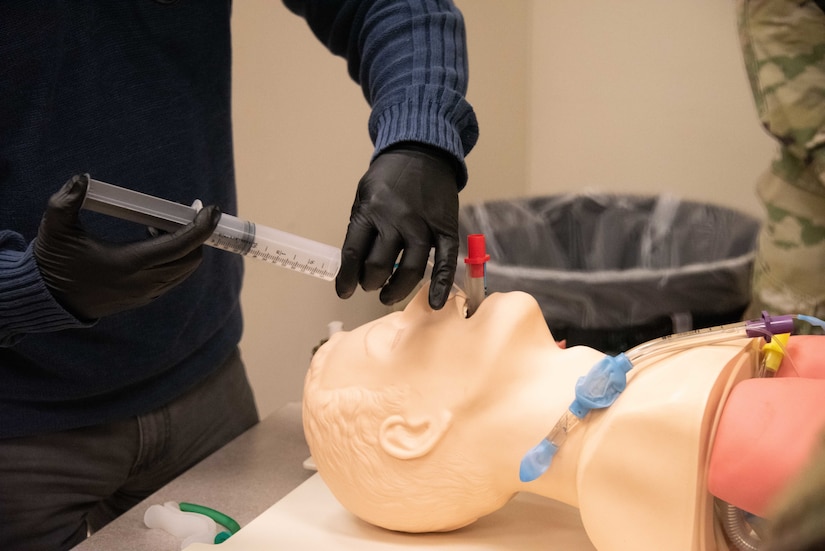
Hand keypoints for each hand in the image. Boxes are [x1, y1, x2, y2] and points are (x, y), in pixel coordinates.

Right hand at [34, 174, 220, 319]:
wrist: (48, 300)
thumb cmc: (53, 263)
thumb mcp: (55, 229)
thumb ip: (66, 201)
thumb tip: (83, 178)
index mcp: (129, 264)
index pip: (180, 246)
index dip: (201, 228)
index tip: (211, 210)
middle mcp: (143, 282)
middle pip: (190, 258)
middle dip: (195, 235)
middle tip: (178, 215)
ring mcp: (146, 294)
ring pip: (184, 270)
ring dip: (184, 247)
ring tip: (157, 227)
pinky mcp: (143, 299)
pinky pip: (173, 278)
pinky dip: (175, 259)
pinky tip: (153, 243)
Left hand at [336, 143, 459, 309]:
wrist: (422, 152)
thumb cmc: (389, 177)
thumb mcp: (363, 195)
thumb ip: (360, 227)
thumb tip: (353, 264)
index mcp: (369, 211)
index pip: (353, 254)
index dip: (346, 279)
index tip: (344, 291)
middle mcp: (395, 220)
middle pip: (379, 265)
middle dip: (370, 282)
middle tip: (370, 285)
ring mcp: (422, 225)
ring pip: (410, 269)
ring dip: (396, 289)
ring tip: (387, 295)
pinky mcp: (445, 228)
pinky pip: (445, 262)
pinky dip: (441, 285)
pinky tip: (435, 302)